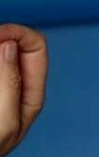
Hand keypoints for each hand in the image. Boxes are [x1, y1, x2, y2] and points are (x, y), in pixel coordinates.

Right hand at [0, 25, 47, 156]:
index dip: (18, 33)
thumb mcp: (4, 123)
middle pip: (14, 40)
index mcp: (30, 93)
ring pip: (0, 47)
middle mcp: (14, 81)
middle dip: (0, 37)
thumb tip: (10, 46)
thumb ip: (9, 83)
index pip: (37, 46)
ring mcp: (1, 78)